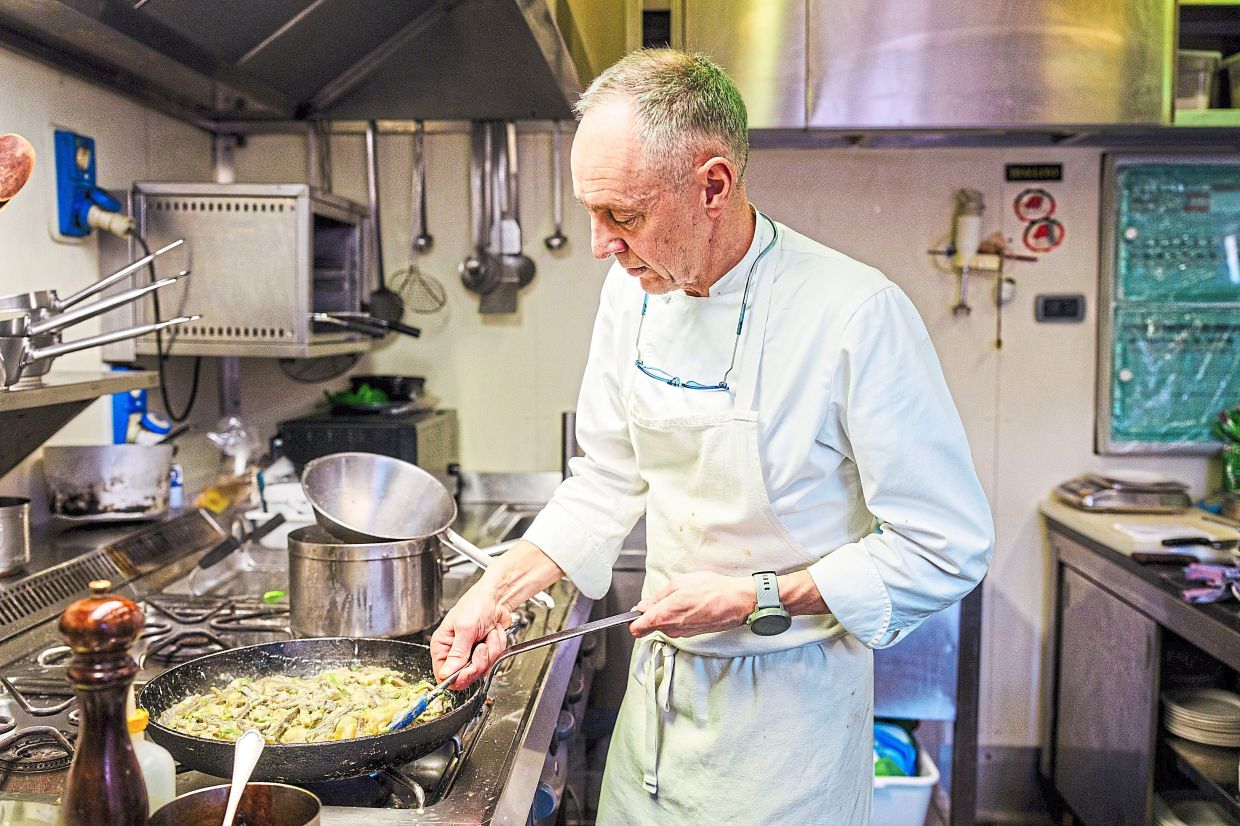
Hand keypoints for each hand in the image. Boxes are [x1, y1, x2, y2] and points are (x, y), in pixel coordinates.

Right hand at [430, 583, 510, 688]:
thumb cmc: (477, 604)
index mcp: (442, 645)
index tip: (470, 669)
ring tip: (488, 634)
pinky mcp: (485, 652)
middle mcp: (454, 651)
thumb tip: (445, 674)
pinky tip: (493, 633)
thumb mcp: (465, 628)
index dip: (458, 676)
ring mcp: (470, 653)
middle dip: (479, 661)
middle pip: (465, 675)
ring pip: (482, 669)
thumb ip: (457, 653)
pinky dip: (497, 646)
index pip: (443, 674)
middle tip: (482, 646)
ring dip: (491, 650)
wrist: (498, 597)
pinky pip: (493, 660)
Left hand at [629, 571, 754, 637]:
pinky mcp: (692, 634)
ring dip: (668, 614)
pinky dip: (680, 617)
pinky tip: (691, 605)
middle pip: (650, 626)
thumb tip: (643, 606)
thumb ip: (657, 597)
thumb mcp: (679, 583)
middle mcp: (671, 629)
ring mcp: (682, 633)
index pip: (636, 629)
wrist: (736, 602)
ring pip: (664, 626)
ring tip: (682, 599)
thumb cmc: (711, 590)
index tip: (634, 612)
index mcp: (663, 615)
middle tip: (665, 598)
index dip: (632, 620)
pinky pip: (677, 626)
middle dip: (652, 613)